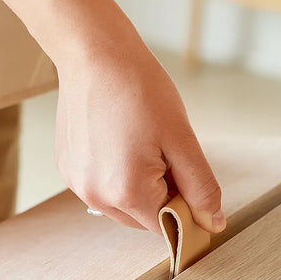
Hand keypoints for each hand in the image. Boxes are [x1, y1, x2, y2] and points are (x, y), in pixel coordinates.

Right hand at [54, 0, 224, 234]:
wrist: (94, 54)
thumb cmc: (139, 88)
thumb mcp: (181, 139)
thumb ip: (200, 187)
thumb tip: (213, 223)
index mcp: (127, 192)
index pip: (168, 226)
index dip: (186, 206)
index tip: (187, 176)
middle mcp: (95, 196)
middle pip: (143, 220)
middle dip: (161, 196)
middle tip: (165, 152)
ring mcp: (77, 184)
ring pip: (121, 206)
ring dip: (138, 188)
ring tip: (140, 144)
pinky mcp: (67, 170)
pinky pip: (100, 188)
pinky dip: (115, 175)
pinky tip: (119, 141)